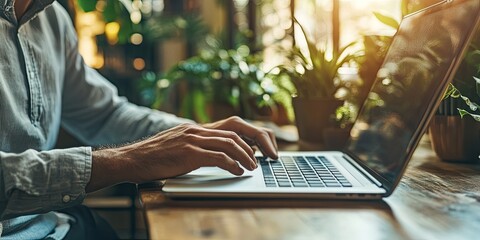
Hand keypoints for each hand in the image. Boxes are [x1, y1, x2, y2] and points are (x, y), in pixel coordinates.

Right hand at [88, 117, 277, 189]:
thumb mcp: (181, 145)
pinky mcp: (187, 153)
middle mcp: (198, 129)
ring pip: (230, 142)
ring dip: (247, 156)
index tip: (263, 147)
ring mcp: (193, 139)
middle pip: (237, 128)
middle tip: (268, 156)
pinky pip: (217, 157)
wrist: (132, 159)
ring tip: (254, 167)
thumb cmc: (156, 156)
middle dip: (258, 141)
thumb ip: (200, 145)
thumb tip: (222, 154)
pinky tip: (238, 172)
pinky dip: (232, 164)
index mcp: (198, 128)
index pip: (234, 124)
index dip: (252, 134)